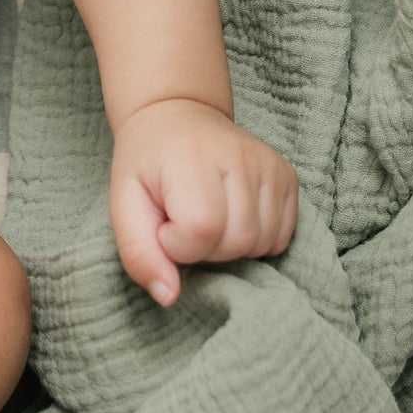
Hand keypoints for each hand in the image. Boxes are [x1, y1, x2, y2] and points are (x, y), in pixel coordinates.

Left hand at [108, 96, 296, 307]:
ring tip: (207, 217)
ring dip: (230, 247)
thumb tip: (169, 297)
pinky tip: (232, 217)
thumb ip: (139, 253)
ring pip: (262, 243)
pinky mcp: (288, 176)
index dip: (177, 244)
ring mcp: (271, 166)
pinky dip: (255, 240)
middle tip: (184, 222)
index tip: (163, 224)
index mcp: (193, 159)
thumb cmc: (147, 164)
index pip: (202, 229)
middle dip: (205, 249)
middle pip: (236, 242)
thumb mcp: (124, 204)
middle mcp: (241, 157)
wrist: (177, 115)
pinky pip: (281, 237)